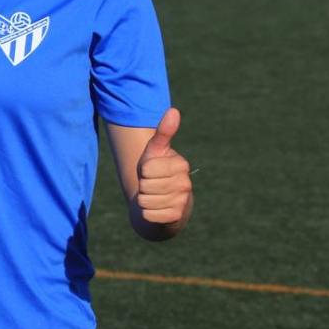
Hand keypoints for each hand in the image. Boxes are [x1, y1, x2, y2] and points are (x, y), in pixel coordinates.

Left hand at [135, 108, 192, 226]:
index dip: (143, 171)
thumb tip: (174, 110)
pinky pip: (149, 215)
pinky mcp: (176, 218)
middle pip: (145, 185)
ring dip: (144, 200)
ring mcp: (183, 201)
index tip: (151, 172)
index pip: (146, 168)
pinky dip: (147, 213)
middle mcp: (186, 183)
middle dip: (143, 186)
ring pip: (146, 201)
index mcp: (181, 164)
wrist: (162, 202)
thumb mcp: (155, 151)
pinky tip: (155, 210)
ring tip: (153, 197)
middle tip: (151, 186)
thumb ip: (163, 132)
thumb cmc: (155, 172)